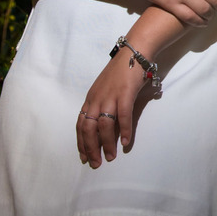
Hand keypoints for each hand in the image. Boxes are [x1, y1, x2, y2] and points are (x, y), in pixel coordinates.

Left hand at [77, 47, 147, 167]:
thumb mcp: (108, 89)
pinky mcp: (124, 94)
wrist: (135, 52)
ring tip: (111, 156)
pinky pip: (122, 116)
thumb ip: (106, 106)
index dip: (81, 142)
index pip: (81, 124)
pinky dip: (124, 131)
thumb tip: (110, 128)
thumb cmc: (123, 71)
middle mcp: (97, 99)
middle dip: (90, 148)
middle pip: (89, 128)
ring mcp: (110, 96)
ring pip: (103, 125)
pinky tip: (125, 142)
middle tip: (95, 164)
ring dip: (106, 144)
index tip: (83, 157)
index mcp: (91, 98)